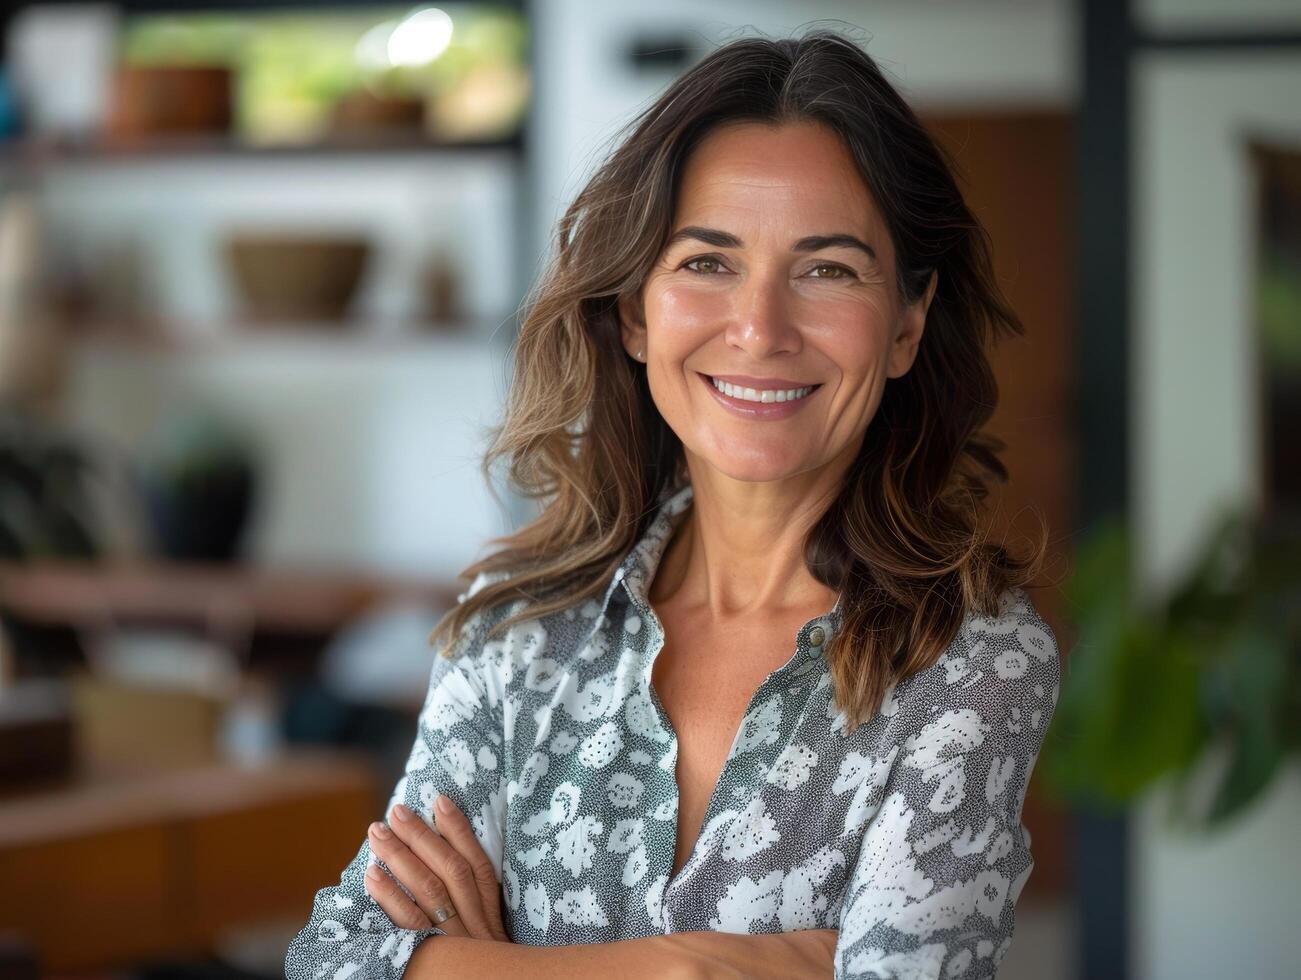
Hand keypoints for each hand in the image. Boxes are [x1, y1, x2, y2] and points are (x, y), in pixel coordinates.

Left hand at [364, 796, 510, 941]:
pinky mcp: (430, 954)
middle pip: (451, 871)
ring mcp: (454, 940)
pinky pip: (409, 923)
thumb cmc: (471, 956)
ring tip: (377, 833)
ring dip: (400, 856)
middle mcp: (476, 922)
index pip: (478, 864)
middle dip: (422, 837)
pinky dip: (390, 895)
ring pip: (430, 890)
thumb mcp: (481, 930)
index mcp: (490, 912)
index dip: (460, 830)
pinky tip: (372, 874)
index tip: (439, 800)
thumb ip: (466, 900)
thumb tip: (434, 851)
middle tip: (396, 812)